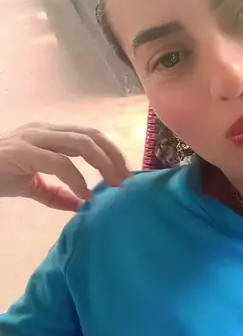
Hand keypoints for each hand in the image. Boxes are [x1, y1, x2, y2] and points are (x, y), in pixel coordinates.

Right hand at [0, 123, 130, 211]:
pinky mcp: (23, 151)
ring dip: (102, 164)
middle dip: (113, 157)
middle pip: (91, 135)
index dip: (111, 152)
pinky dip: (77, 179)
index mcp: (49, 134)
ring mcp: (34, 138)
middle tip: (125, 181)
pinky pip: (59, 162)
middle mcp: (45, 130)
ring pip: (80, 143)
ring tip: (112, 185)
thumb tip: (79, 206)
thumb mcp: (31, 186)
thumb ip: (55, 194)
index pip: (90, 135)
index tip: (125, 174)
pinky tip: (84, 195)